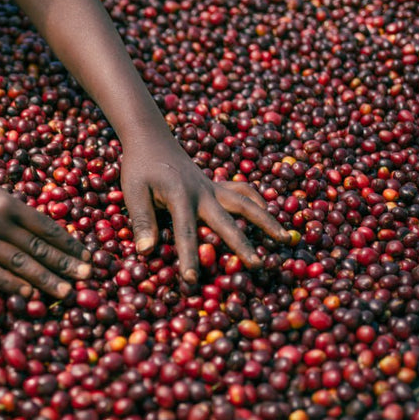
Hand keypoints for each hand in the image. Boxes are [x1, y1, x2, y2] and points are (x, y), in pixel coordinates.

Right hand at [0, 165, 91, 298]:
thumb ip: (13, 209)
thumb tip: (40, 228)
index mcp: (8, 203)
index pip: (46, 227)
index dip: (68, 243)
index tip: (86, 255)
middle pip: (38, 247)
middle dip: (65, 263)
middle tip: (87, 277)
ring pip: (20, 263)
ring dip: (46, 279)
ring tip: (66, 291)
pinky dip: (13, 284)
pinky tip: (30, 294)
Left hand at [120, 134, 290, 282]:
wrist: (151, 140)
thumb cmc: (140, 168)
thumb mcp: (133, 192)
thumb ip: (142, 221)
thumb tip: (145, 252)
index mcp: (180, 196)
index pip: (185, 232)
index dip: (188, 257)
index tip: (191, 280)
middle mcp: (202, 192)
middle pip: (226, 220)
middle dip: (241, 245)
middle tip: (257, 265)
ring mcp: (213, 187)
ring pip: (245, 203)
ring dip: (266, 220)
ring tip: (285, 238)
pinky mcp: (217, 184)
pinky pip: (242, 191)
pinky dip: (257, 200)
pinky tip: (269, 212)